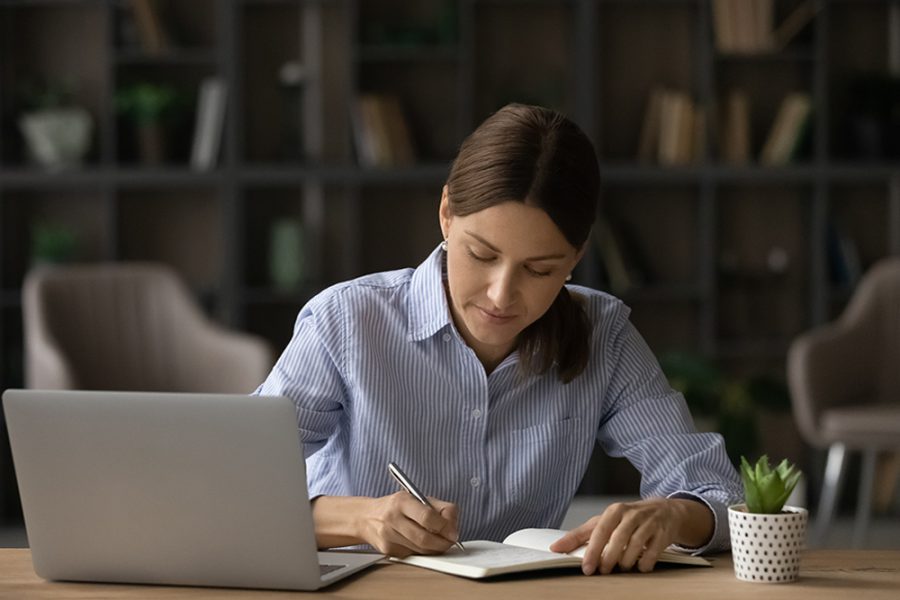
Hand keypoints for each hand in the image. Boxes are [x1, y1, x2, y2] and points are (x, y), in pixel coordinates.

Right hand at [358, 492, 459, 557]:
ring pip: (420, 549)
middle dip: (442, 543)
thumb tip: (453, 527)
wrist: (366, 517)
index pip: (427, 517)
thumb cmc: (395, 507)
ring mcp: (388, 536)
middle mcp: (392, 518)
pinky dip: (422, 552)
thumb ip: (440, 508)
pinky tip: (421, 544)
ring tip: (438, 541)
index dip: (444, 526)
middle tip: (450, 541)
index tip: (452, 531)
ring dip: (434, 549)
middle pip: (424, 538)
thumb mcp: (417, 498)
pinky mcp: (387, 550)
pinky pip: (412, 555)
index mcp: (402, 501)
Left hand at [548, 498, 711, 574]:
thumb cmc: (628, 519)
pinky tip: (640, 565)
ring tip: (622, 566)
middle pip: (617, 540)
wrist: (664, 511)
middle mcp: (631, 515)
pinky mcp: (662, 534)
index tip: (586, 568)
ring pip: (634, 547)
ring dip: (626, 562)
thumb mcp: (604, 522)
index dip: (592, 551)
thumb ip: (580, 535)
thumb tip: (556, 547)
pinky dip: (644, 564)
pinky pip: (652, 554)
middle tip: (603, 571)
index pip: (599, 531)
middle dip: (608, 559)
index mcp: (614, 511)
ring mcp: (649, 523)